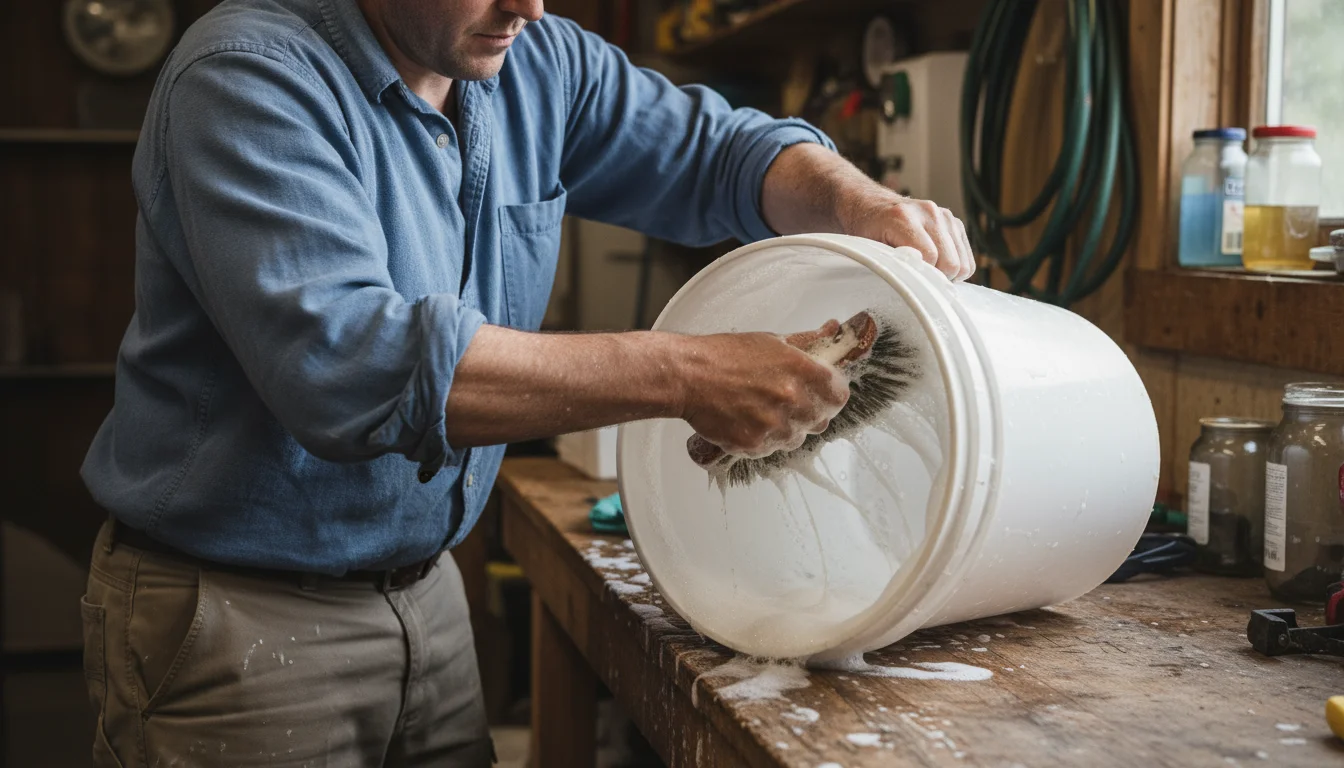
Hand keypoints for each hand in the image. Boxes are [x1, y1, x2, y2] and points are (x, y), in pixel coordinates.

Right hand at [674, 330, 849, 458]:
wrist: (688, 376)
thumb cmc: (724, 355)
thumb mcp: (769, 341)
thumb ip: (806, 341)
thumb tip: (831, 328)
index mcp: (800, 370)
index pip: (839, 395)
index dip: (831, 395)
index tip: (822, 394)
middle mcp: (791, 399)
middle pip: (820, 420)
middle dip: (807, 413)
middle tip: (786, 404)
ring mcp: (774, 426)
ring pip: (796, 438)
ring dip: (785, 429)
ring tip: (761, 412)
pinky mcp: (754, 445)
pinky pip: (770, 450)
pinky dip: (762, 441)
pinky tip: (747, 422)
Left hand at [843, 194, 975, 281]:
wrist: (872, 206)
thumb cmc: (867, 231)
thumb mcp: (867, 249)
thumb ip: (889, 264)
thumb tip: (909, 286)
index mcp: (903, 217)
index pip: (930, 257)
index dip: (921, 277)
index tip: (909, 283)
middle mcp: (929, 212)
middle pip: (951, 263)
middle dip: (936, 279)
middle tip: (917, 281)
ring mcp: (945, 216)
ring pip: (962, 263)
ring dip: (946, 275)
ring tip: (925, 272)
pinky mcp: (955, 223)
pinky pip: (967, 258)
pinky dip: (955, 268)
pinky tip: (936, 265)